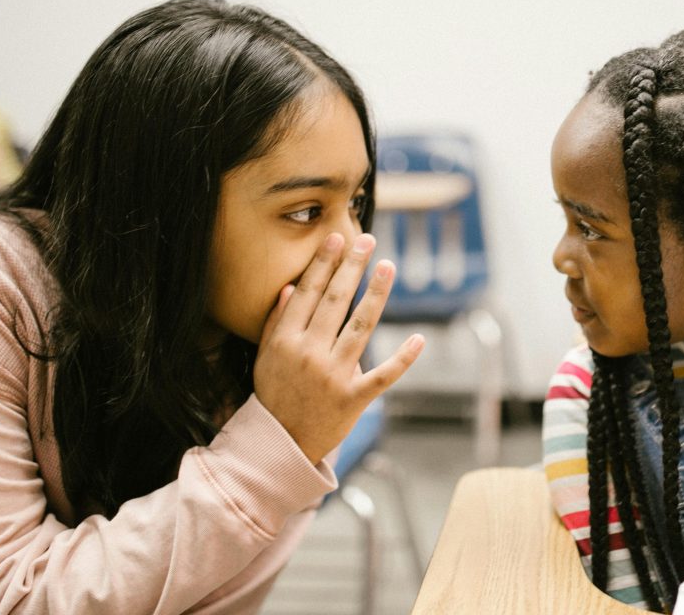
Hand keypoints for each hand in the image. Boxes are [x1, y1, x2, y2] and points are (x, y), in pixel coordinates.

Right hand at [254, 232, 424, 463]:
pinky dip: (403, 358)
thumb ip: (276, 322)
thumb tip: (292, 287)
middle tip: (367, 240)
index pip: (308, 293)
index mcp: (285, 341)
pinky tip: (418, 338)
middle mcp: (309, 354)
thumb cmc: (275, 394)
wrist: (282, 444)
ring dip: (376, 294)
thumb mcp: (265, 357)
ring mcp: (333, 377)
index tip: (336, 238)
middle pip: (335, 302)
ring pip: (360, 327)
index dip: (323, 264)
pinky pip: (383, 375)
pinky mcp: (354, 399)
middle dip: (352, 267)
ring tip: (388, 266)